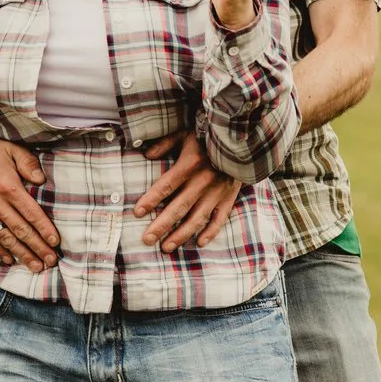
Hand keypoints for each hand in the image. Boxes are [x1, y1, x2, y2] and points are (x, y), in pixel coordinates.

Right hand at [0, 117, 59, 271]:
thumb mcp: (15, 149)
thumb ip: (30, 164)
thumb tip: (42, 180)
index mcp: (7, 186)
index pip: (31, 213)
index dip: (44, 230)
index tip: (56, 243)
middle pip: (19, 230)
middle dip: (37, 248)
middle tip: (50, 262)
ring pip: (4, 237)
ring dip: (21, 254)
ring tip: (35, 266)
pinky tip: (10, 259)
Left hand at [135, 132, 243, 251]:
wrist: (243, 140)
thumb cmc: (209, 137)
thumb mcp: (185, 134)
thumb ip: (165, 144)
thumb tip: (147, 155)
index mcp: (190, 164)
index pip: (166, 186)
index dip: (151, 200)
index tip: (137, 213)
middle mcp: (202, 182)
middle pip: (178, 208)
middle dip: (161, 225)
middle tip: (147, 239)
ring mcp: (217, 193)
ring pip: (197, 218)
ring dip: (181, 234)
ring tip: (166, 247)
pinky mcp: (228, 198)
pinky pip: (220, 219)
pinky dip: (211, 232)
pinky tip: (200, 243)